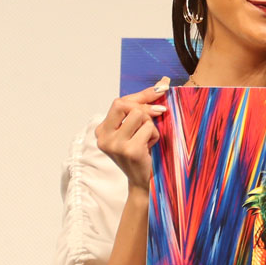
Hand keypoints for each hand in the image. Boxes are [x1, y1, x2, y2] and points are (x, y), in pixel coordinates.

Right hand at [95, 77, 169, 193]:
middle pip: (126, 105)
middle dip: (145, 108)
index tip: (162, 87)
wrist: (142, 182)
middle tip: (157, 115)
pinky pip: (149, 129)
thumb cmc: (141, 153)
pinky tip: (149, 148)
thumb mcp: (136, 130)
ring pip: (140, 116)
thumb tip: (163, 82)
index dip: (142, 95)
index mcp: (102, 130)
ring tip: (147, 140)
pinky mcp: (129, 150)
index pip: (120, 102)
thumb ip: (143, 108)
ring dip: (151, 126)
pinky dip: (155, 136)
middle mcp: (104, 136)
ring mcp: (115, 144)